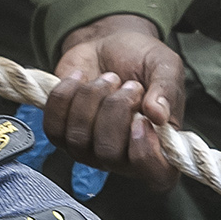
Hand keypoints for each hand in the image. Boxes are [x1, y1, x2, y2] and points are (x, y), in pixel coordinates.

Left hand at [46, 14, 190, 174]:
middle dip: (115, 110)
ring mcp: (90, 149)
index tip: (141, 119)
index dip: (145, 153)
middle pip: (109, 154)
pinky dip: (64, 96)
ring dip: (91, 98)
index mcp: (159, 146)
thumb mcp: (165, 65)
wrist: (109, 43)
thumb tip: (158, 116)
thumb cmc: (142, 60)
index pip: (158, 176)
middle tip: (129, 84)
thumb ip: (167, 89)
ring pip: (78, 139)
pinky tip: (79, 78)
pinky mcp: (62, 134)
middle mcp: (124, 156)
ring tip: (107, 78)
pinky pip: (53, 127)